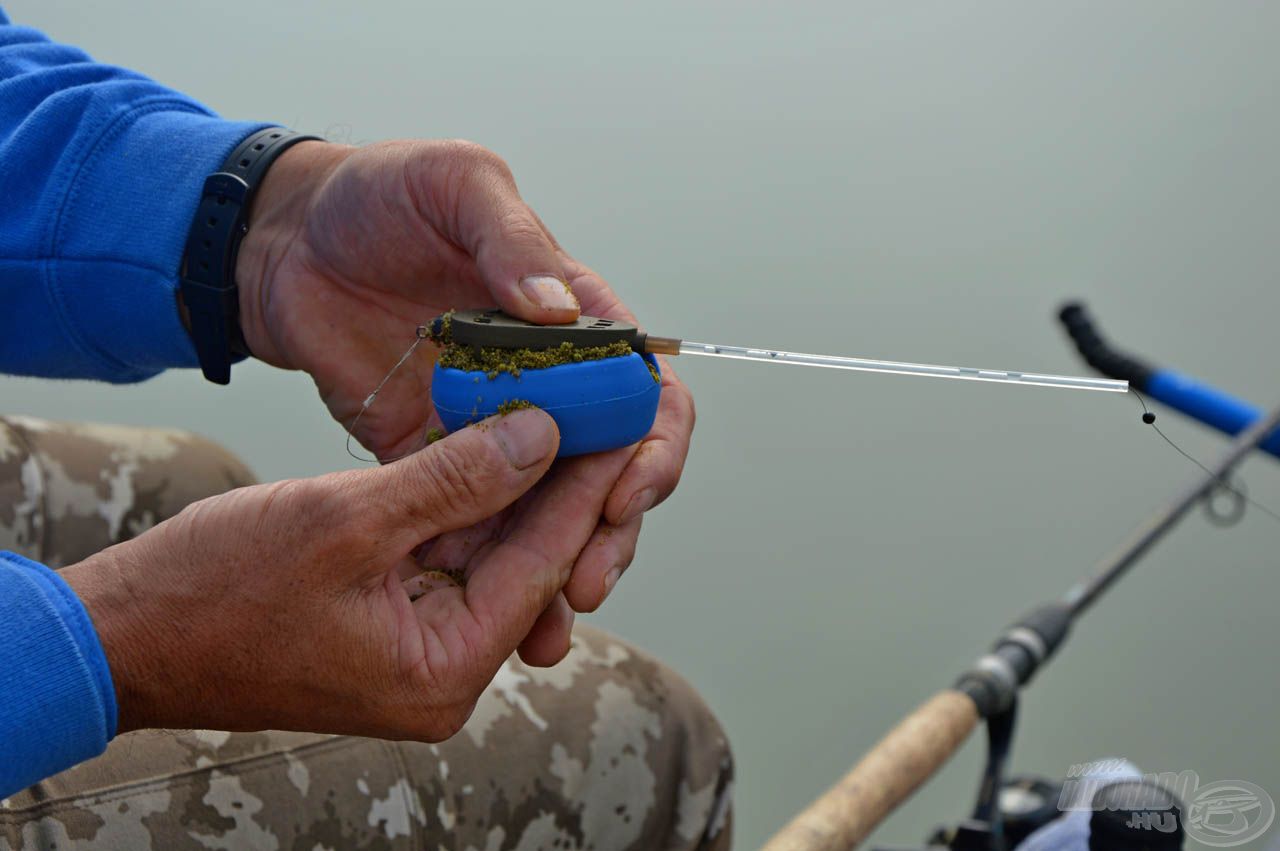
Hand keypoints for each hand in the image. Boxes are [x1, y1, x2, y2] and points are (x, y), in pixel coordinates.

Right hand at [61, 410, 600, 737]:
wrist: (126, 630)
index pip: (541, 564)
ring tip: (564, 409)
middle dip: (561, 482)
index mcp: (442, 670)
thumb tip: (541, 437)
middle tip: (605, 409)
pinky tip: (497, 438)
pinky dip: (466, 497)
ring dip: (516, 483)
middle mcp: (443, 668)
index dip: (586, 486)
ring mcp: (418, 645)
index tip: (625, 425)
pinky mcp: (391, 618)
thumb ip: (452, 480)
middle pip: (525, 559)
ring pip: (489, 550)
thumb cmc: (214, 589)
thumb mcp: (345, 521)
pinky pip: (447, 552)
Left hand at [231, 139, 694, 638]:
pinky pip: (475, 522)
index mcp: (574, 318)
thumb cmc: (379, 193)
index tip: (629, 487)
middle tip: (589, 577)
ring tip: (549, 625)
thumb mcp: (457, 184)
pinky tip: (494, 621)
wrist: (286, 239)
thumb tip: (561, 311)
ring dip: (560, 566)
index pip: (643, 390)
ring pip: (548, 510)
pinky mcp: (434, 458)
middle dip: (611, 527)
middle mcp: (546, 382)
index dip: (652, 443)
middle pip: (608, 468)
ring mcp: (491, 426)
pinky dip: (490, 571)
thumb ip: (511, 241)